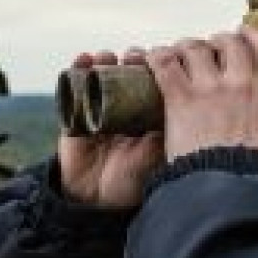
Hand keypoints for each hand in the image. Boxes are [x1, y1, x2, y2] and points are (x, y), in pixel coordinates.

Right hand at [59, 50, 165, 209]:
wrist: (94, 201)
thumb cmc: (128, 182)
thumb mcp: (152, 158)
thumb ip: (164, 138)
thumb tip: (184, 113)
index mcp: (142, 116)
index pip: (149, 84)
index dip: (153, 68)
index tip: (158, 58)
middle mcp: (121, 109)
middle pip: (126, 74)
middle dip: (130, 60)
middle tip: (133, 56)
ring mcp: (96, 109)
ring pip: (101, 76)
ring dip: (104, 62)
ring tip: (106, 57)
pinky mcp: (73, 114)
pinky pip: (73, 87)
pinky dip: (77, 70)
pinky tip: (83, 60)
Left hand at [151, 25, 257, 161]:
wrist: (222, 187)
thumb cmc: (242, 169)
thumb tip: (255, 100)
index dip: (250, 34)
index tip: (240, 33)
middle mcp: (241, 83)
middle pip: (227, 41)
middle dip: (214, 42)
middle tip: (203, 52)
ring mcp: (210, 88)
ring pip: (195, 47)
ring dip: (183, 48)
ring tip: (176, 57)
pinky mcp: (181, 97)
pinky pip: (166, 63)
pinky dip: (157, 57)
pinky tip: (152, 61)